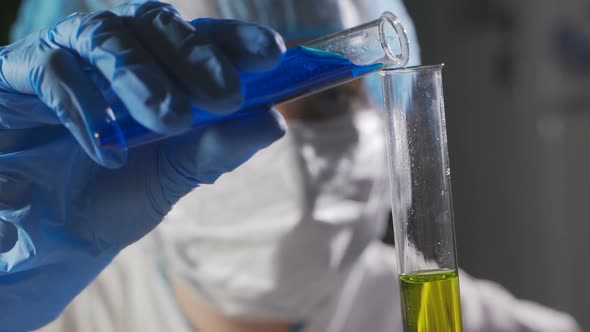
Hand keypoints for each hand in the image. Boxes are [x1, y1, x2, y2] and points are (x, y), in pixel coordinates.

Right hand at [0, 1, 284, 329]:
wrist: (55, 231)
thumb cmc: (120, 193)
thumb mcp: (177, 173)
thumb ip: (219, 148)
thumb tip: (275, 121)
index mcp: (160, 66)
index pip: (201, 36)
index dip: (236, 39)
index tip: (274, 54)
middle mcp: (116, 50)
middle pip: (156, 23)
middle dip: (195, 58)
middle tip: (226, 96)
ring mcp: (67, 55)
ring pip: (106, 37)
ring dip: (142, 76)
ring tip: (173, 120)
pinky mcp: (17, 75)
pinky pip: (50, 71)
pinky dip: (82, 107)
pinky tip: (107, 151)